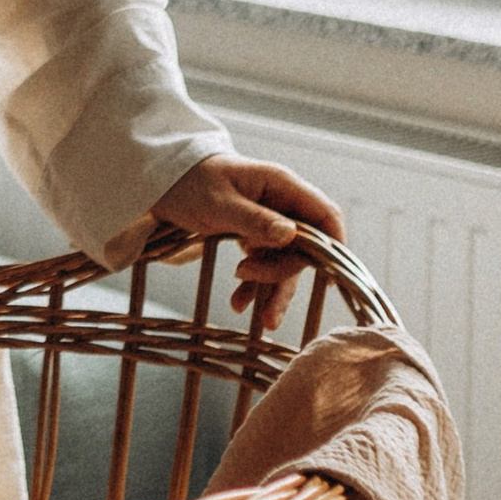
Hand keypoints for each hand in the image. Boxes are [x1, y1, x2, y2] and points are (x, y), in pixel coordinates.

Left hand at [151, 155, 346, 332]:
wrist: (166, 180)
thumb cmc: (191, 181)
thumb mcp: (218, 202)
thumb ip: (254, 219)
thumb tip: (289, 235)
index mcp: (281, 186)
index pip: (325, 215)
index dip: (334, 246)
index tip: (332, 275)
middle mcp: (283, 205)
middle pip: (305, 247)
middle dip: (283, 271)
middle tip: (245, 275)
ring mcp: (271, 223)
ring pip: (286, 262)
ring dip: (273, 289)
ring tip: (263, 319)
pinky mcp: (256, 237)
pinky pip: (265, 266)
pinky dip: (254, 287)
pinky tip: (239, 303)